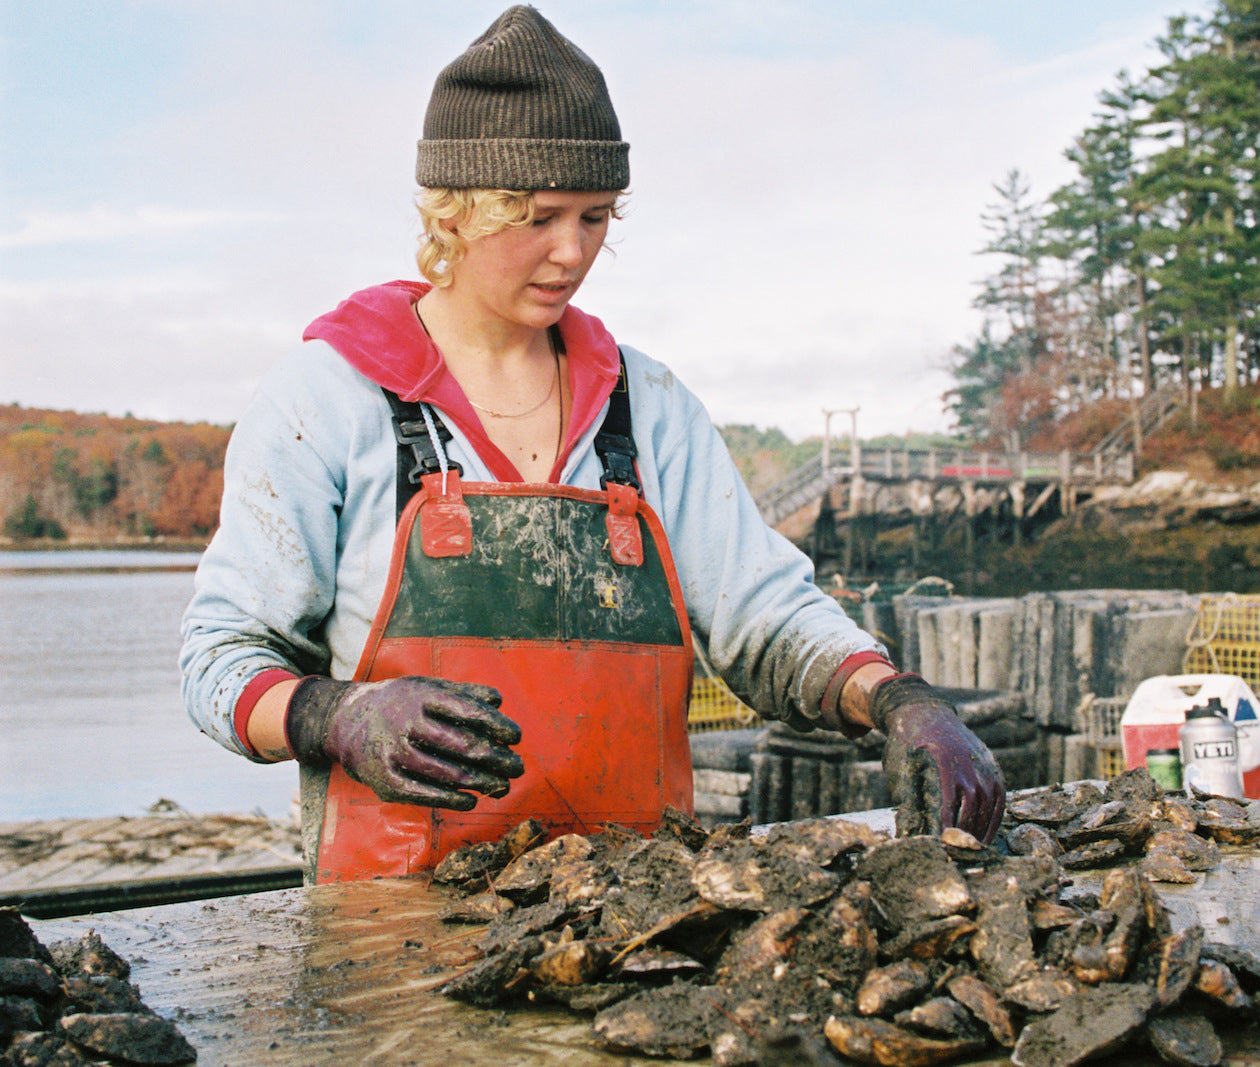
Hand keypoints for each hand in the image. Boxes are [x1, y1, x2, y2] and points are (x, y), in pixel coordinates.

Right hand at [284, 676, 524, 809]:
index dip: (496, 725)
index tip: (516, 737)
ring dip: (481, 782)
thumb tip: (498, 701)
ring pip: (446, 772)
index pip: (467, 710)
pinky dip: (451, 799)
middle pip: (461, 744)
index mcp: (421, 696)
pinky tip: (471, 800)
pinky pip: (424, 794)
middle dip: (496, 758)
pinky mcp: (385, 780)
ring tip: (502, 786)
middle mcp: (406, 722)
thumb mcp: (426, 687)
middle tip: (518, 767)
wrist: (345, 722)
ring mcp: (394, 752)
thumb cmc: (400, 704)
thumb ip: (463, 694)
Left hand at [868, 674, 1004, 842]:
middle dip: (966, 832)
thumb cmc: (908, 744)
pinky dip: (995, 819)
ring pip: (988, 804)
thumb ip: (909, 793)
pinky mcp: (992, 767)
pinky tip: (986, 836)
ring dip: (981, 830)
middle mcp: (969, 763)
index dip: (949, 825)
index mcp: (945, 761)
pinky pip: (1000, 798)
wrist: (926, 713)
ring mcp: (984, 764)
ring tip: (972, 849)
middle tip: (958, 852)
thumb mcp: (902, 764)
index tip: (944, 843)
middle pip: (973, 806)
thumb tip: (910, 828)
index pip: (951, 800)